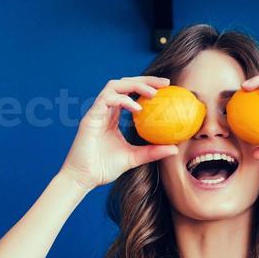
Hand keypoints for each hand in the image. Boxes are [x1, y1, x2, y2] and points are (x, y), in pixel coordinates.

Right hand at [59, 76, 179, 190]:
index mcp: (113, 116)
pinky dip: (123, 100)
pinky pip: (107, 100)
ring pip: (114, 86)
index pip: (130, 93)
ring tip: (152, 93)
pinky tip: (138, 108)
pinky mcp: (90, 117)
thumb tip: (175, 148)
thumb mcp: (134, 158)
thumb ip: (152, 151)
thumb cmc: (104, 168)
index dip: (147, 86)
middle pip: (124, 83)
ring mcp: (96, 111)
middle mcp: (105, 110)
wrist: (83, 178)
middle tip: (164, 83)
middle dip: (144, 79)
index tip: (167, 88)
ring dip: (135, 85)